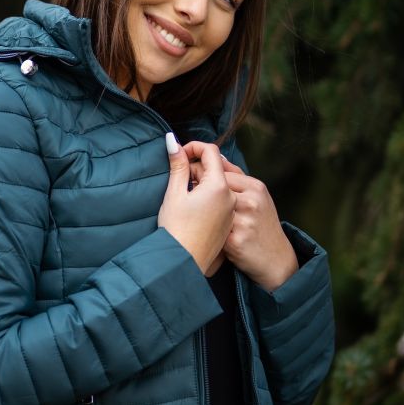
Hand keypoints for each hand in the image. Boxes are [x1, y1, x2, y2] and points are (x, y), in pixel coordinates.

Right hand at [157, 135, 235, 275]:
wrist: (183, 264)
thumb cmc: (176, 230)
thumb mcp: (174, 194)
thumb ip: (177, 165)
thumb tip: (172, 141)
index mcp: (219, 186)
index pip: (211, 152)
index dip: (192, 148)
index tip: (178, 155)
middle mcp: (230, 196)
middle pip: (215, 168)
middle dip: (195, 167)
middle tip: (177, 180)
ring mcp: (231, 210)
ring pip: (218, 184)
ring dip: (201, 182)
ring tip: (184, 196)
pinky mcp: (229, 222)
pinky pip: (221, 200)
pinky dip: (207, 196)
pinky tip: (192, 208)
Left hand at [187, 149, 297, 291]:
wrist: (275, 259)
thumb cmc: (262, 226)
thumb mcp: (257, 199)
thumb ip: (238, 179)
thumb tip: (217, 157)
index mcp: (255, 187)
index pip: (222, 169)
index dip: (204, 172)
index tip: (193, 177)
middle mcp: (251, 200)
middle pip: (215, 185)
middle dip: (199, 188)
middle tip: (192, 197)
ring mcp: (244, 220)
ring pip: (210, 207)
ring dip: (200, 209)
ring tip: (197, 215)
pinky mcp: (235, 240)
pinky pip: (211, 229)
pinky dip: (206, 230)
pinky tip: (206, 233)